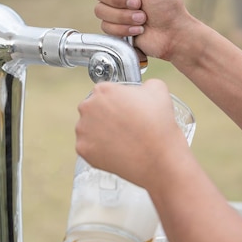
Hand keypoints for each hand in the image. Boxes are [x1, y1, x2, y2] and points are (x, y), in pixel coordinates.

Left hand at [75, 79, 189, 188]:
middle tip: (123, 126)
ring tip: (121, 139)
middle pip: (92, 109)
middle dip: (105, 116)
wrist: (158, 157)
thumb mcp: (158, 89)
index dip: (116, 101)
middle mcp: (88, 107)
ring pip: (88, 128)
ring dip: (100, 132)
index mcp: (103, 90)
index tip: (124, 109)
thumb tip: (141, 89)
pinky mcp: (83, 149)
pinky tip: (116, 150)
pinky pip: (88, 146)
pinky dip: (99, 149)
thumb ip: (143, 83)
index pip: (104, 92)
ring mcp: (83, 130)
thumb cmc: (159, 123)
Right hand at [93, 0, 193, 60]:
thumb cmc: (167, 6)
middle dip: (120, 0)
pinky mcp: (114, 28)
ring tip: (142, 18)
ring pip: (100, 10)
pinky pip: (105, 27)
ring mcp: (115, 11)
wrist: (172, 34)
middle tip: (139, 4)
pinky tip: (138, 29)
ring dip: (124, 16)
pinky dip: (124, 28)